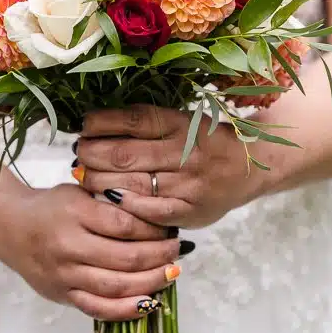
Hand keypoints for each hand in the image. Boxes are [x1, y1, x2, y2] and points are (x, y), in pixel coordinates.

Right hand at [0, 184, 181, 320]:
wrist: (8, 226)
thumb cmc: (50, 207)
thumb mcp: (78, 193)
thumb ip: (111, 205)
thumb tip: (157, 220)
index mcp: (74, 214)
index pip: (125, 225)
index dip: (154, 229)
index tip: (169, 227)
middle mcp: (68, 246)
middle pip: (126, 259)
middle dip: (160, 257)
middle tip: (177, 250)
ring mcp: (64, 275)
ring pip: (117, 287)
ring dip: (151, 283)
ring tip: (171, 274)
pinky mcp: (62, 295)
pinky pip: (99, 309)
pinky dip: (128, 310)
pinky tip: (150, 302)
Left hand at [75, 105, 268, 228]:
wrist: (251, 167)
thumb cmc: (206, 141)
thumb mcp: (182, 120)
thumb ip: (146, 124)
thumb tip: (94, 124)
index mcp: (181, 124)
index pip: (134, 120)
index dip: (102, 123)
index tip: (84, 126)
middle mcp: (185, 153)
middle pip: (126, 154)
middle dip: (93, 154)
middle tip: (79, 154)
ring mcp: (189, 184)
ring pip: (133, 184)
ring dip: (100, 181)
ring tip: (85, 176)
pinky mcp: (191, 211)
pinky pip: (152, 212)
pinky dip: (126, 206)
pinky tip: (108, 199)